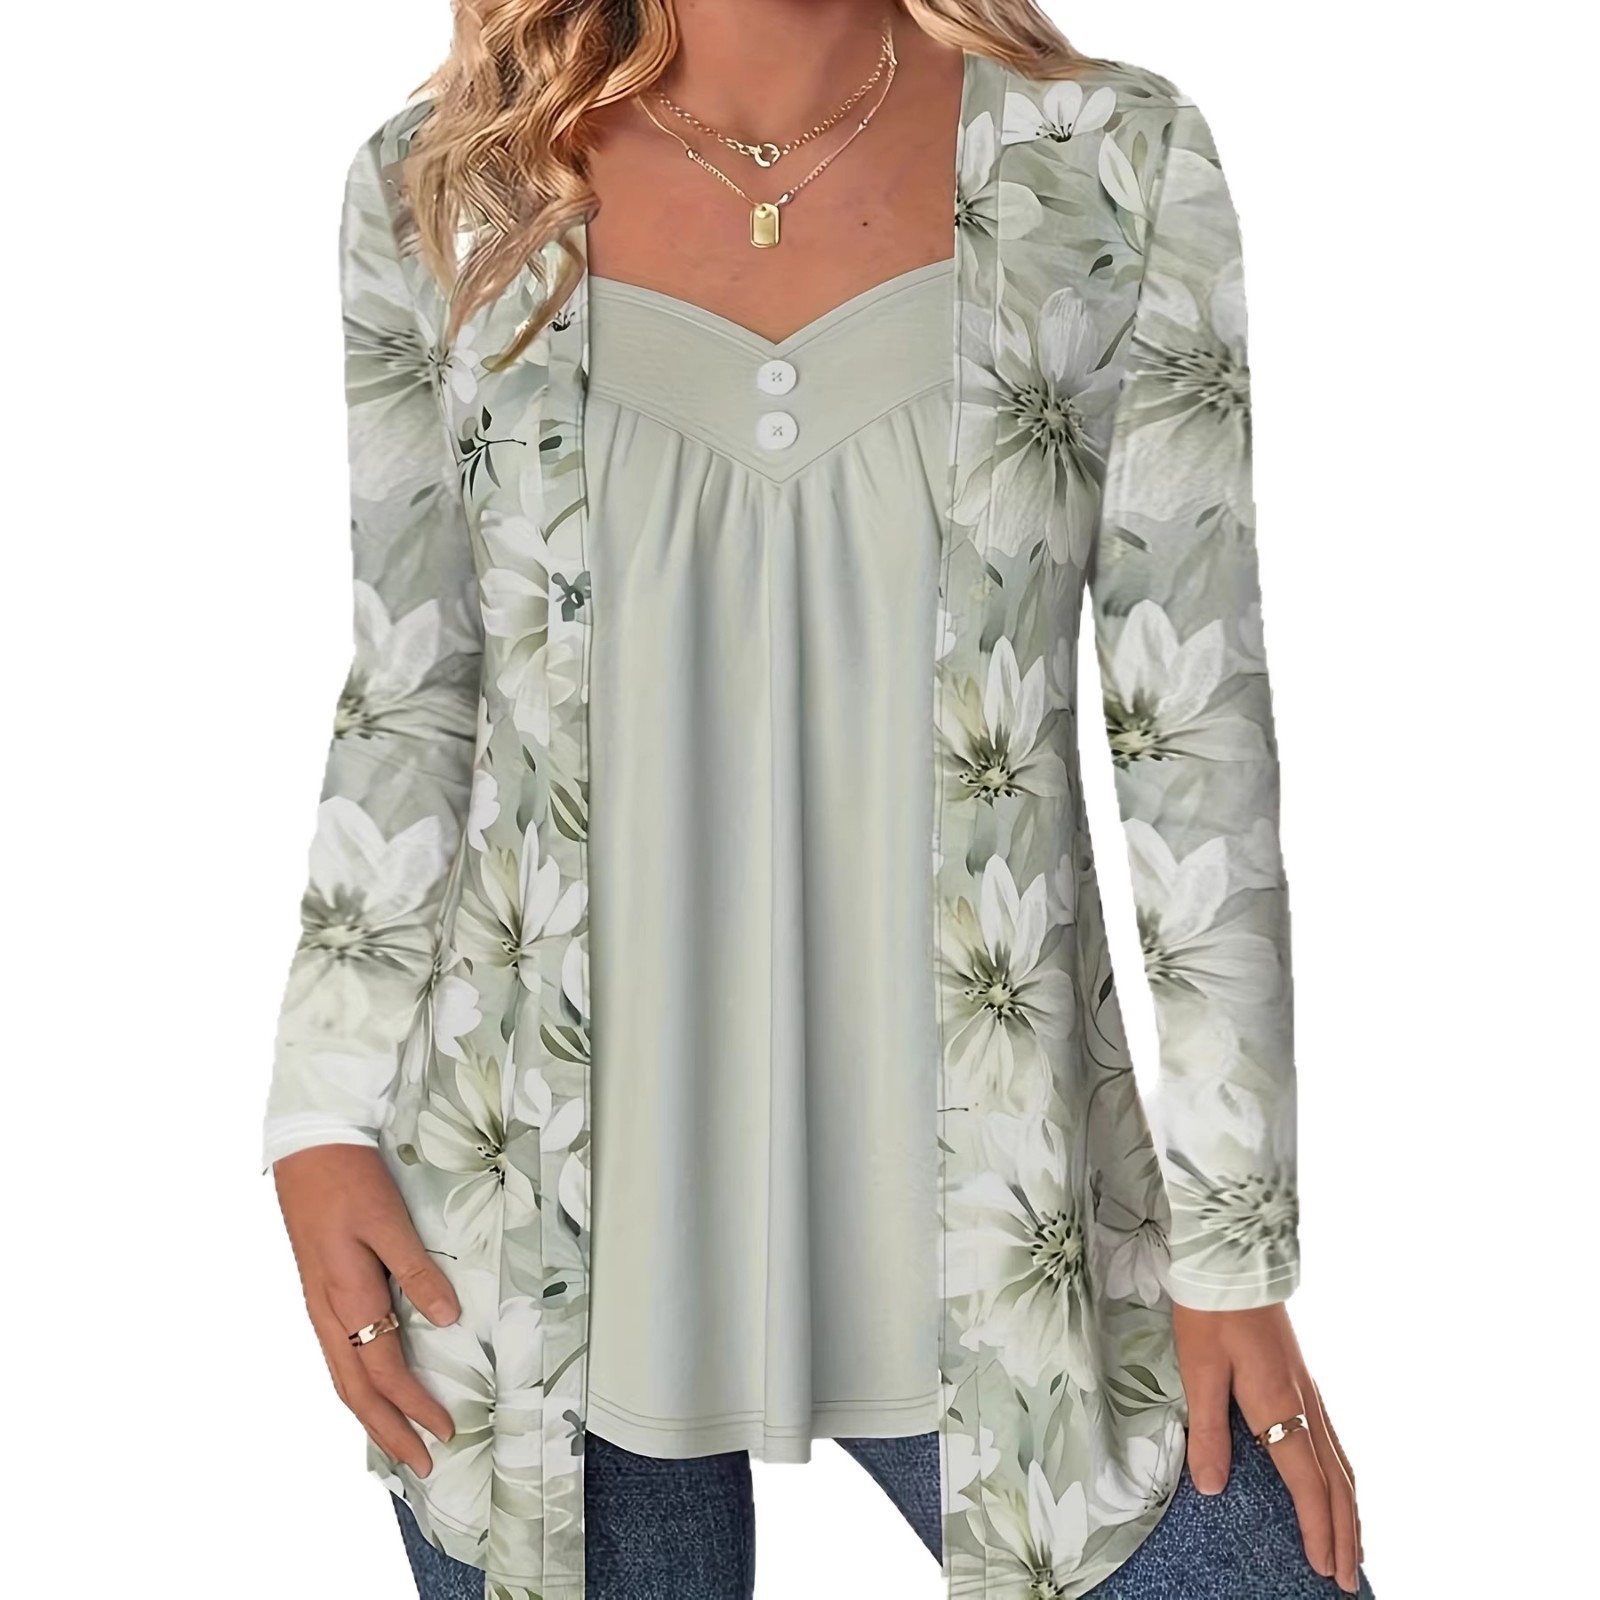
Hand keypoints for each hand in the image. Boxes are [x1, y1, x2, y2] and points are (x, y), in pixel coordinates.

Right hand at [273, 1144, 459, 1476]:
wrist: (306, 1147)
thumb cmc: (348, 1179)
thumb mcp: (388, 1221)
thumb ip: (417, 1271)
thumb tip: (447, 1318)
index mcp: (346, 1298)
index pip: (385, 1371)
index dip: (415, 1406)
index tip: (444, 1430)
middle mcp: (328, 1312)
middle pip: (356, 1391)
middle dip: (388, 1431)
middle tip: (420, 1464)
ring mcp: (319, 1305)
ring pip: (343, 1377)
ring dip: (371, 1414)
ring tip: (396, 1441)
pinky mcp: (320, 1291)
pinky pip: (338, 1354)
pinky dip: (356, 1384)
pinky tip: (370, 1389)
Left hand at [1173, 1302, 1361, 1594]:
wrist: (1233, 1258)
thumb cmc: (1211, 1312)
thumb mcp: (1199, 1370)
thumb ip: (1209, 1430)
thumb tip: (1212, 1488)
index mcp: (1280, 1404)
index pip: (1307, 1482)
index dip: (1318, 1529)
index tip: (1325, 1570)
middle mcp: (1304, 1402)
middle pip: (1336, 1480)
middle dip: (1345, 1532)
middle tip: (1349, 1580)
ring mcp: (1308, 1389)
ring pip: (1341, 1461)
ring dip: (1350, 1509)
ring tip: (1354, 1546)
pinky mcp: (1302, 1377)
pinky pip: (1333, 1439)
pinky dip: (1343, 1476)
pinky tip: (1337, 1484)